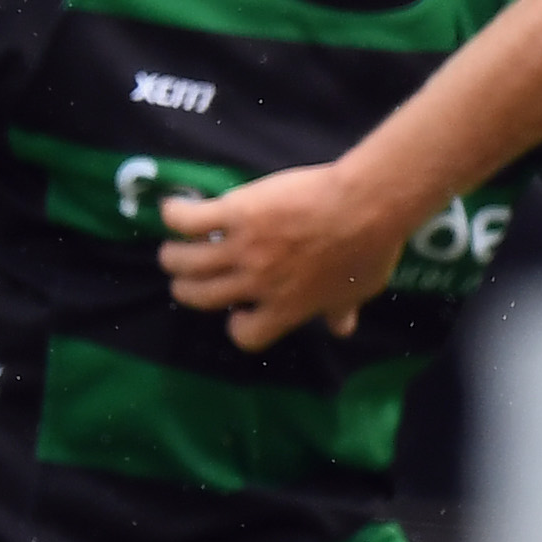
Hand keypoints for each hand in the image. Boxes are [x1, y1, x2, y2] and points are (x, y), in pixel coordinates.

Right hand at [155, 164, 405, 348]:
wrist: (366, 205)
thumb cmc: (369, 247)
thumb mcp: (359, 288)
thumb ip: (341, 309)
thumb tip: (342, 328)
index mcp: (285, 308)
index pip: (247, 336)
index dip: (239, 326)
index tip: (239, 311)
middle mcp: (255, 284)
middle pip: (200, 297)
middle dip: (188, 290)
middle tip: (189, 279)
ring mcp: (241, 249)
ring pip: (184, 262)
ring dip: (173, 258)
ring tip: (172, 251)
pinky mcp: (234, 213)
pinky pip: (187, 220)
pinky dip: (175, 216)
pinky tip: (174, 211)